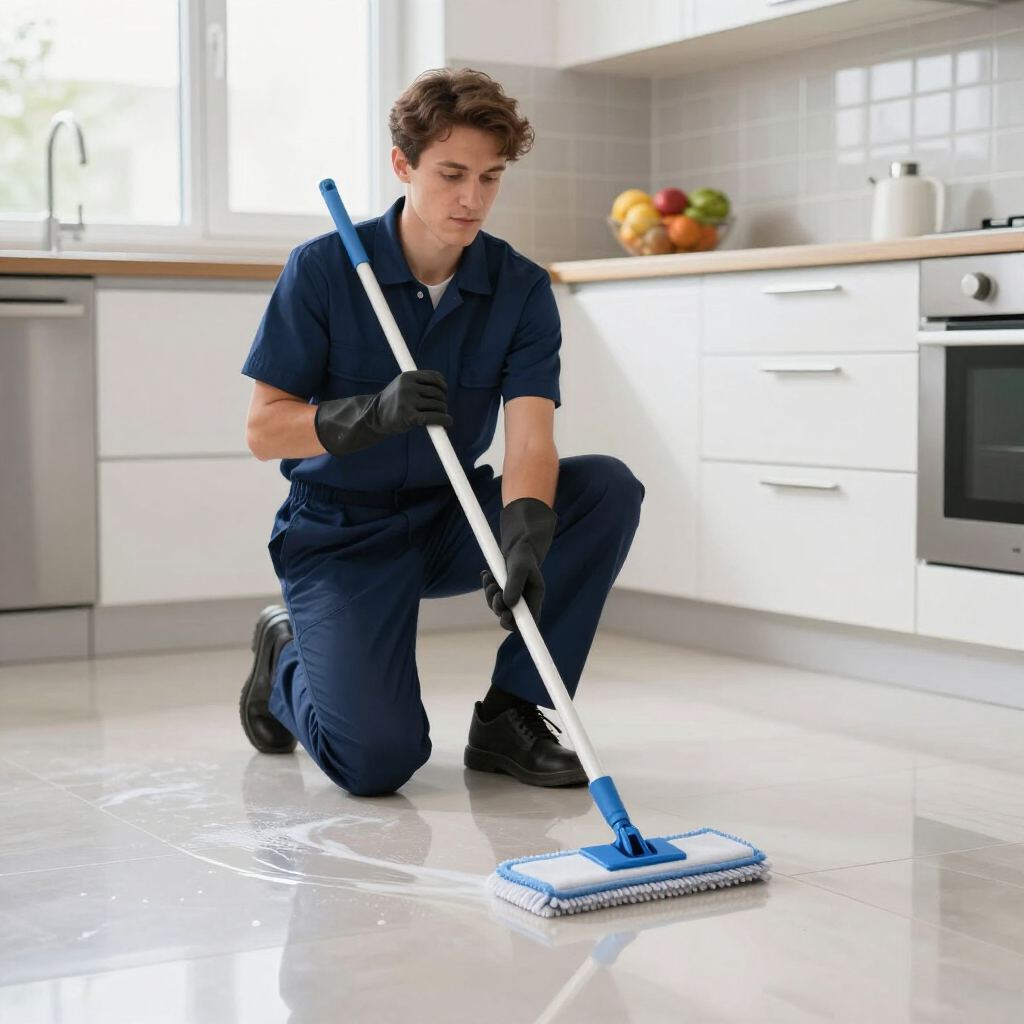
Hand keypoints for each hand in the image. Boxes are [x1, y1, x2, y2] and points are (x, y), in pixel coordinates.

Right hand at [314, 369, 450, 457]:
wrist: (375, 416)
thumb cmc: (395, 400)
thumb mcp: (404, 384)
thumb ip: (421, 382)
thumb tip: (444, 388)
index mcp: (408, 376)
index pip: (435, 377)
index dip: (443, 386)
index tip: (443, 393)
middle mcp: (408, 387)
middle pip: (438, 392)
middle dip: (442, 401)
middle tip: (439, 408)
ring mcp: (408, 402)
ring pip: (438, 405)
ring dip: (443, 411)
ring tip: (439, 416)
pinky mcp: (409, 417)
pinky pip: (433, 417)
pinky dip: (444, 420)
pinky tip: (448, 422)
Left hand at [482, 497, 557, 631]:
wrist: (518, 547)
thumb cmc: (523, 557)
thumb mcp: (520, 567)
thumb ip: (515, 585)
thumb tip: (507, 603)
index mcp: (534, 598)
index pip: (529, 621)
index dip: (518, 625)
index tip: (505, 617)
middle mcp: (524, 602)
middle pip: (511, 618)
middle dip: (499, 609)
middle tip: (496, 595)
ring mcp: (513, 598)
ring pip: (498, 608)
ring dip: (491, 597)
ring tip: (490, 580)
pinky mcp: (503, 593)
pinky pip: (492, 597)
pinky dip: (487, 588)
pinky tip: (486, 575)